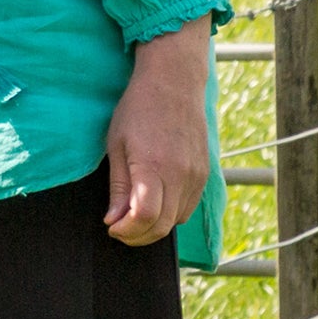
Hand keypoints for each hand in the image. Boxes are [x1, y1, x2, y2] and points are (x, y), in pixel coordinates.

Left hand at [102, 23, 211, 245]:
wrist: (174, 83)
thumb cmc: (137, 109)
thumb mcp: (116, 144)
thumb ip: (118, 186)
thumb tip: (114, 220)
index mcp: (153, 166)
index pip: (145, 217)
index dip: (127, 231)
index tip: (112, 227)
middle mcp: (180, 175)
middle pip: (163, 226)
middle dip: (138, 235)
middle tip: (120, 229)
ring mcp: (197, 176)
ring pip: (177, 220)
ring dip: (155, 225)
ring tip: (134, 214)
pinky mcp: (205, 175)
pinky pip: (188, 207)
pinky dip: (171, 213)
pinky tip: (155, 200)